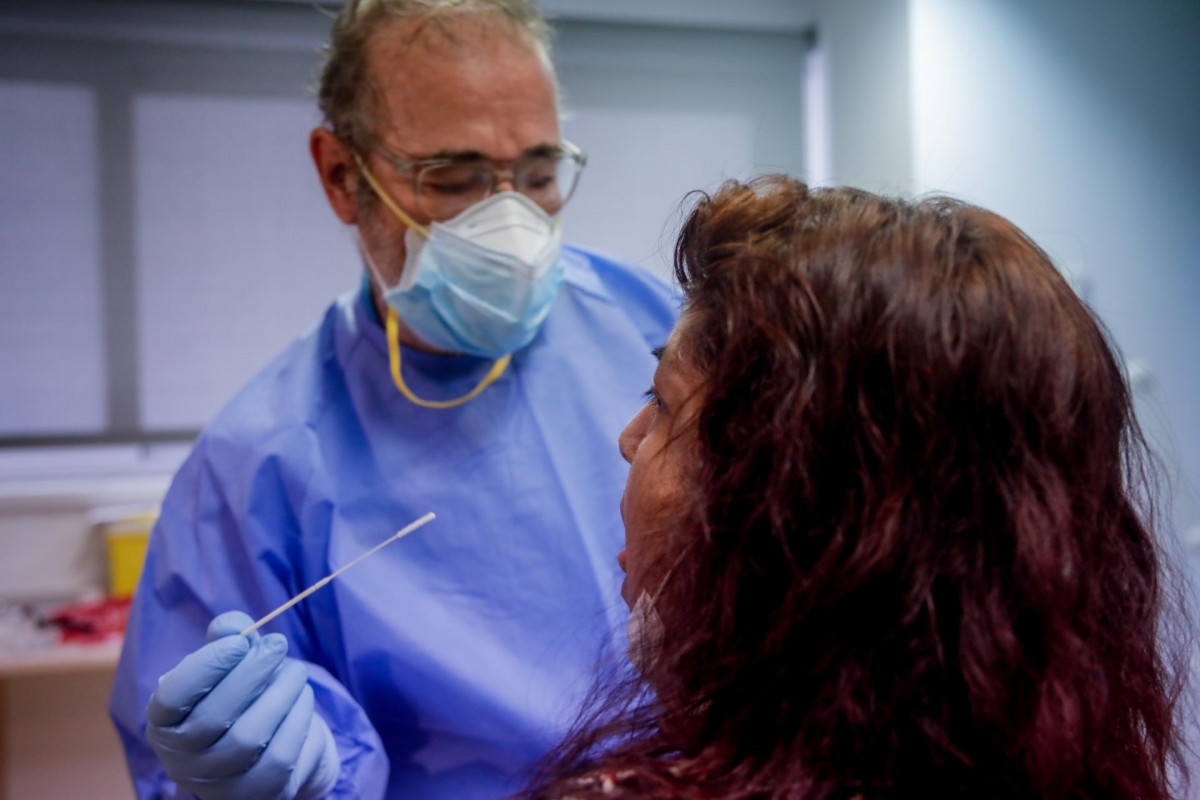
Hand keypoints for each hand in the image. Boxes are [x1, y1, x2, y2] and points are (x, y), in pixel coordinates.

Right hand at [145, 612, 339, 799]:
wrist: (271, 746)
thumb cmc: (243, 696)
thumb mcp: (230, 663)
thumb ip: (228, 638)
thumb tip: (233, 627)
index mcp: (164, 722)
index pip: (171, 697)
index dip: (206, 666)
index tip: (241, 642)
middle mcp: (181, 759)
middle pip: (213, 717)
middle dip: (252, 674)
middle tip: (278, 644)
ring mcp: (217, 783)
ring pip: (249, 737)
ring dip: (281, 694)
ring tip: (296, 672)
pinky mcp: (255, 794)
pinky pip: (280, 756)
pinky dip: (297, 719)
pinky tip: (302, 699)